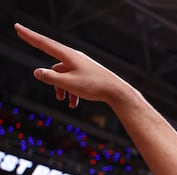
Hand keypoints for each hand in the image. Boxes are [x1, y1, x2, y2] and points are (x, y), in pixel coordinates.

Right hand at [14, 23, 129, 107]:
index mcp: (68, 55)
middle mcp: (74, 57)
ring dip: (60, 87)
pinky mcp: (87, 73)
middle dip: (47, 70)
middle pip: (53, 60)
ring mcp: (81, 65)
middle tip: (43, 71)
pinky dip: (70, 90)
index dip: (29, 36)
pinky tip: (73, 104)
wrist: (117, 92)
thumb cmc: (94, 86)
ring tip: (64, 100)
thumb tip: (37, 72)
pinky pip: (72, 79)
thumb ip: (51, 77)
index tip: (18, 27)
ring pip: (62, 74)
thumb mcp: (69, 83)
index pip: (44, 43)